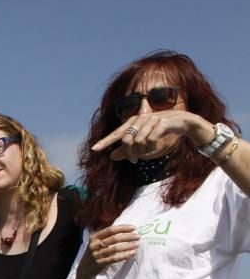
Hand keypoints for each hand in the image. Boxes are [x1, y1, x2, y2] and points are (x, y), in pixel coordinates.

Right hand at [78, 224, 139, 278]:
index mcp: (94, 237)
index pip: (110, 230)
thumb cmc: (94, 253)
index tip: (133, 228)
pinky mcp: (100, 263)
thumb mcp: (96, 242)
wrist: (84, 269)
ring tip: (137, 245)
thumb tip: (124, 228)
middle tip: (138, 236)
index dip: (122, 228)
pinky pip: (114, 259)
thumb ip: (106, 236)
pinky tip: (132, 253)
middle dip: (128, 237)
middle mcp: (94, 245)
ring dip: (128, 246)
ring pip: (115, 249)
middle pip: (114, 238)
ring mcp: (96, 254)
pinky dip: (124, 255)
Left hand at [92, 110, 206, 162]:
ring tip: (146, 153)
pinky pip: (151, 140)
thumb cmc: (161, 130)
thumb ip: (128, 148)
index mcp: (134, 121)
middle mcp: (140, 119)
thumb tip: (111, 156)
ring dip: (142, 152)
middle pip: (127, 141)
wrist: (184, 121)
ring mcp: (151, 120)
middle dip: (129, 153)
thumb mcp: (143, 140)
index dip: (106, 141)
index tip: (94, 149)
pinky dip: (151, 147)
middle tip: (134, 160)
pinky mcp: (162, 122)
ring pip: (138, 142)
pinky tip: (154, 148)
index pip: (117, 133)